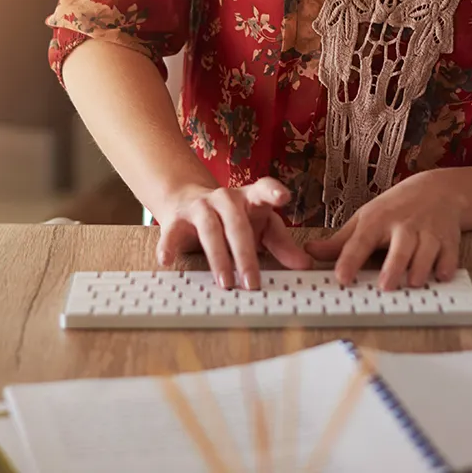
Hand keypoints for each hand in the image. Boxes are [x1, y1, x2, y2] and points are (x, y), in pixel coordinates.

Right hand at [155, 177, 313, 289]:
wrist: (186, 200)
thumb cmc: (232, 219)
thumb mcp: (259, 227)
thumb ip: (281, 245)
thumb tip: (304, 265)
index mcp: (249, 198)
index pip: (263, 189)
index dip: (273, 191)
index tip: (282, 198)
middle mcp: (224, 199)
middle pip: (236, 223)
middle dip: (245, 254)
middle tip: (252, 283)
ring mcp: (200, 207)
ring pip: (209, 230)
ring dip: (217, 257)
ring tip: (224, 283)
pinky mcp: (176, 219)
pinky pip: (172, 233)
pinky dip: (169, 246)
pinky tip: (166, 260)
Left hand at [304, 171, 466, 289]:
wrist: (438, 190)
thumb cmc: (395, 208)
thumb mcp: (365, 218)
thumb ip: (340, 241)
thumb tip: (309, 251)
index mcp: (377, 221)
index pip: (361, 241)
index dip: (350, 260)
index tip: (341, 277)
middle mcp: (403, 226)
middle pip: (399, 248)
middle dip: (393, 267)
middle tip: (385, 286)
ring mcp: (428, 233)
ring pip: (426, 253)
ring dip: (420, 269)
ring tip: (412, 283)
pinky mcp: (450, 240)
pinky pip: (450, 256)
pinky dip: (446, 267)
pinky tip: (441, 276)